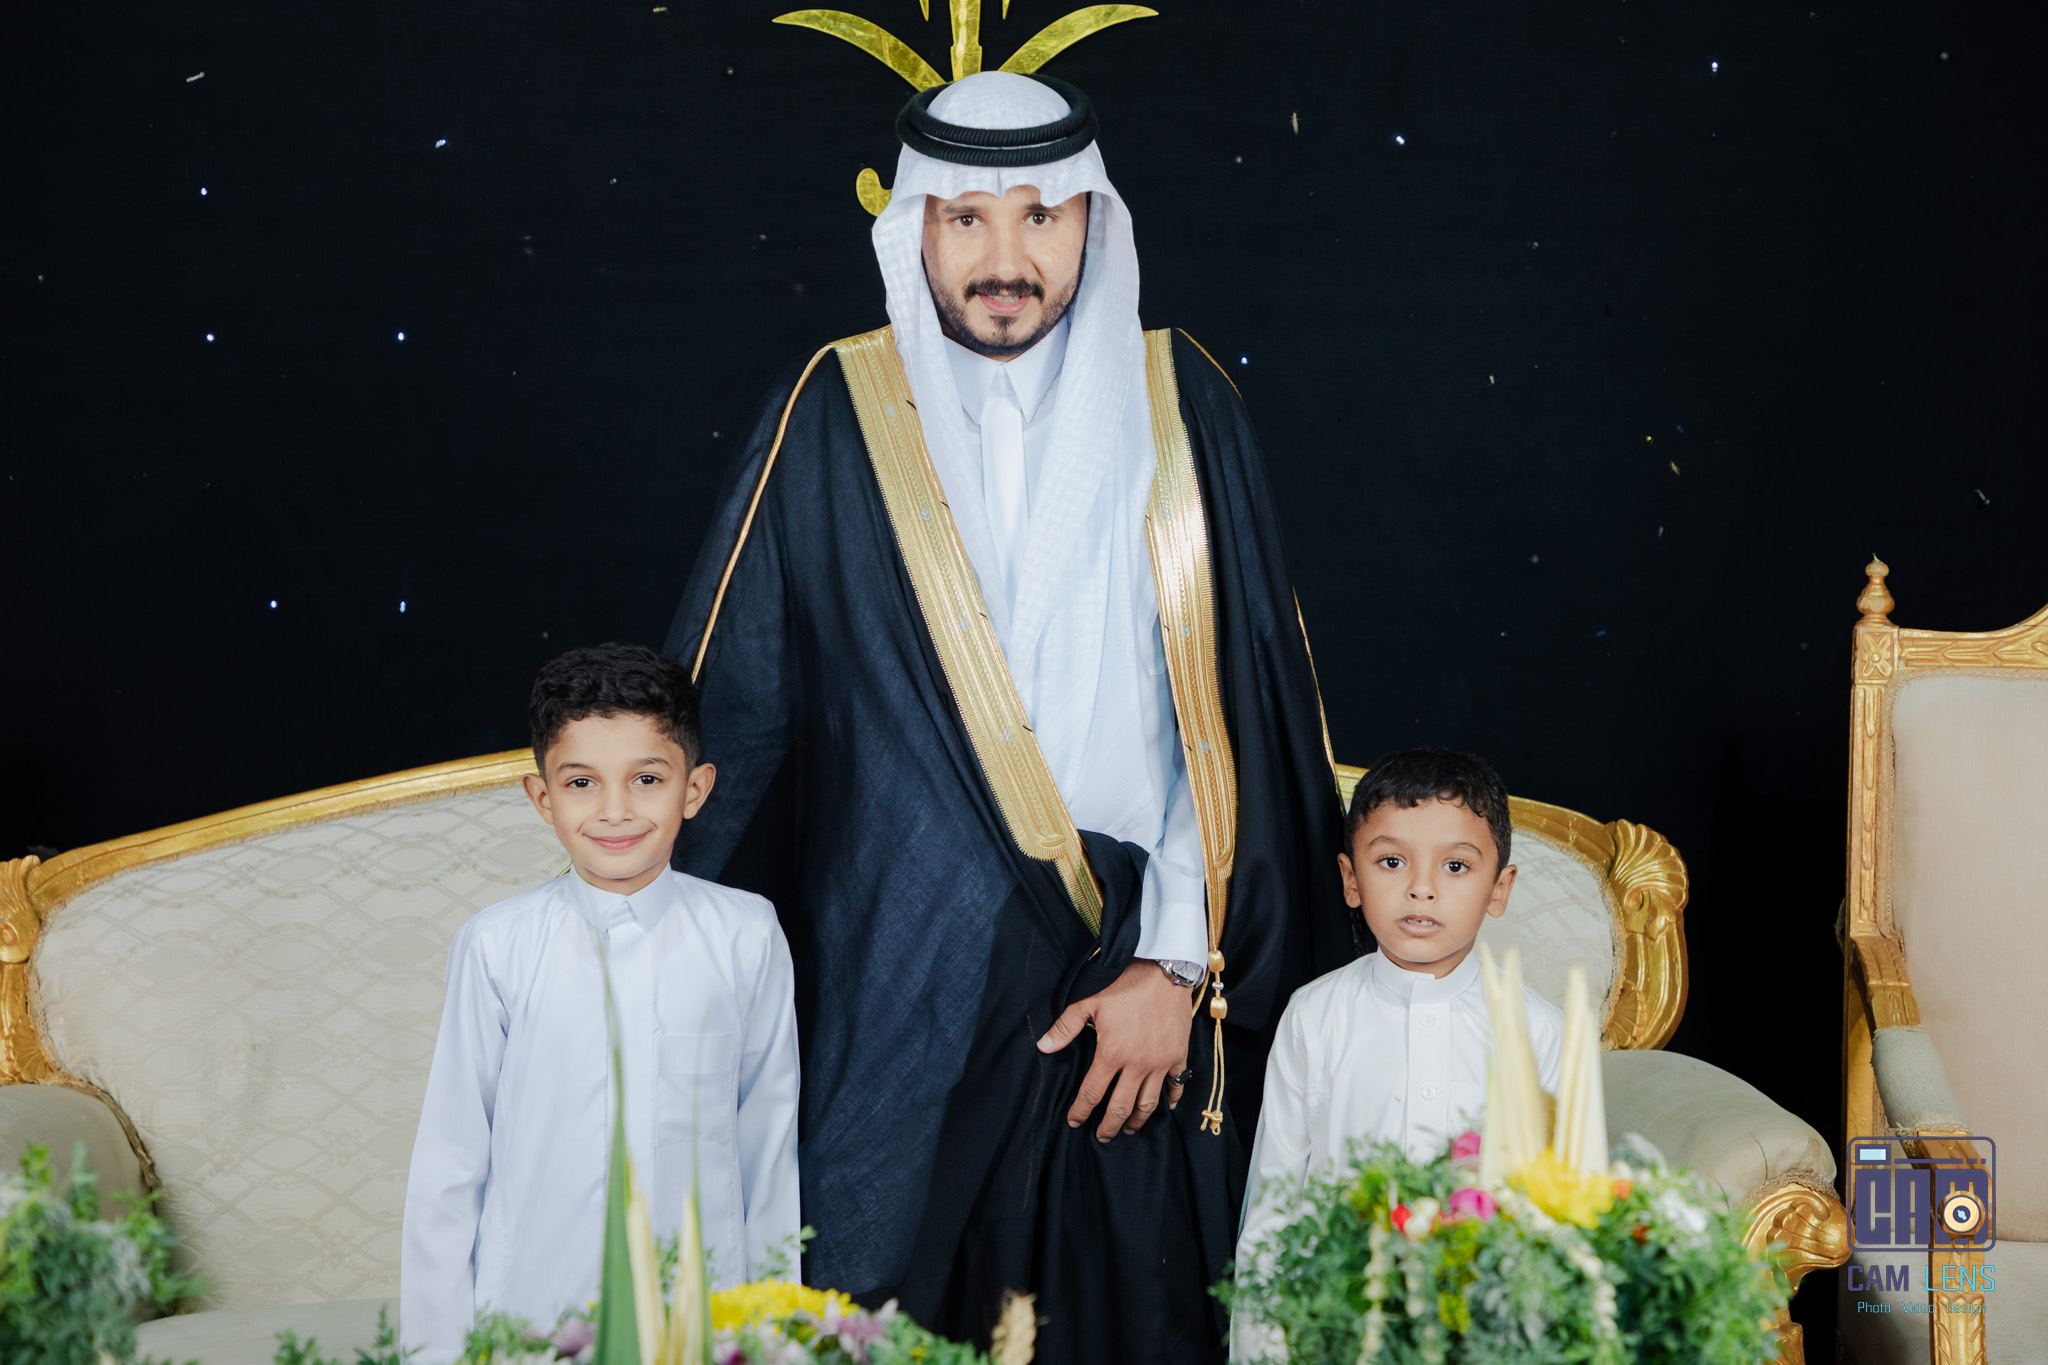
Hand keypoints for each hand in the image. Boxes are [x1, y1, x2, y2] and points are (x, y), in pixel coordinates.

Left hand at [1036, 960, 1192, 1141]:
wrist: (1165, 970)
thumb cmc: (1125, 983)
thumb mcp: (1089, 1001)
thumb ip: (1065, 1027)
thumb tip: (1043, 1047)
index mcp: (1112, 1054)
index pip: (1092, 1093)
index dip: (1081, 1111)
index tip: (1075, 1121)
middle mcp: (1137, 1065)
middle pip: (1121, 1108)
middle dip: (1109, 1127)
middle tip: (1102, 1137)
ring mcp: (1161, 1063)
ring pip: (1149, 1103)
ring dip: (1137, 1120)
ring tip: (1129, 1129)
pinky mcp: (1179, 1056)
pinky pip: (1176, 1086)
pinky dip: (1171, 1100)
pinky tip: (1165, 1107)